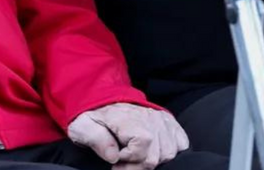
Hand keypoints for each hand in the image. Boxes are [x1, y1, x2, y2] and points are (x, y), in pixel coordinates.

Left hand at [68, 103, 188, 169]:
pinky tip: (153, 152)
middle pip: (158, 154)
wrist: (100, 99)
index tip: (116, 162)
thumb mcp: (82, 126)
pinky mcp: (168, 122)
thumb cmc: (92, 115)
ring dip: (153, 160)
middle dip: (138, 165)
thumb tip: (114, 156)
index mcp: (128, 117)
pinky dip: (170, 151)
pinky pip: (181, 142)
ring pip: (170, 152)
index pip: (143, 145)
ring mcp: (161, 118)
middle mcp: (149, 116)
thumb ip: (96, 139)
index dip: (130, 160)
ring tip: (135, 157)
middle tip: (123, 164)